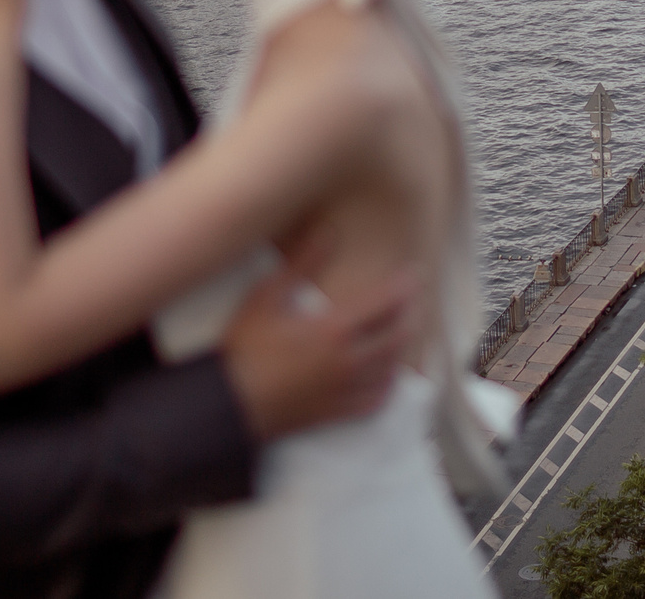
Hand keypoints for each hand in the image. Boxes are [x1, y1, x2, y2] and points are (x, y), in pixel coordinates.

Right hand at [221, 267, 421, 439]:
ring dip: (402, 348)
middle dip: (411, 315)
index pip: (385, 303)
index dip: (404, 287)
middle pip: (397, 336)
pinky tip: (386, 377)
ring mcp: (344, 391)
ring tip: (404, 330)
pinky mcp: (335, 413)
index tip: (413, 274)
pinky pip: (375, 401)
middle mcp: (349, 362)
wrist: (229, 405)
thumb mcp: (267, 296)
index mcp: (335, 330)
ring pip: (390, 369)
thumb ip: (302, 263)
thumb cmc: (245, 348)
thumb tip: (328, 231)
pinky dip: (387, 385)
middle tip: (415, 300)